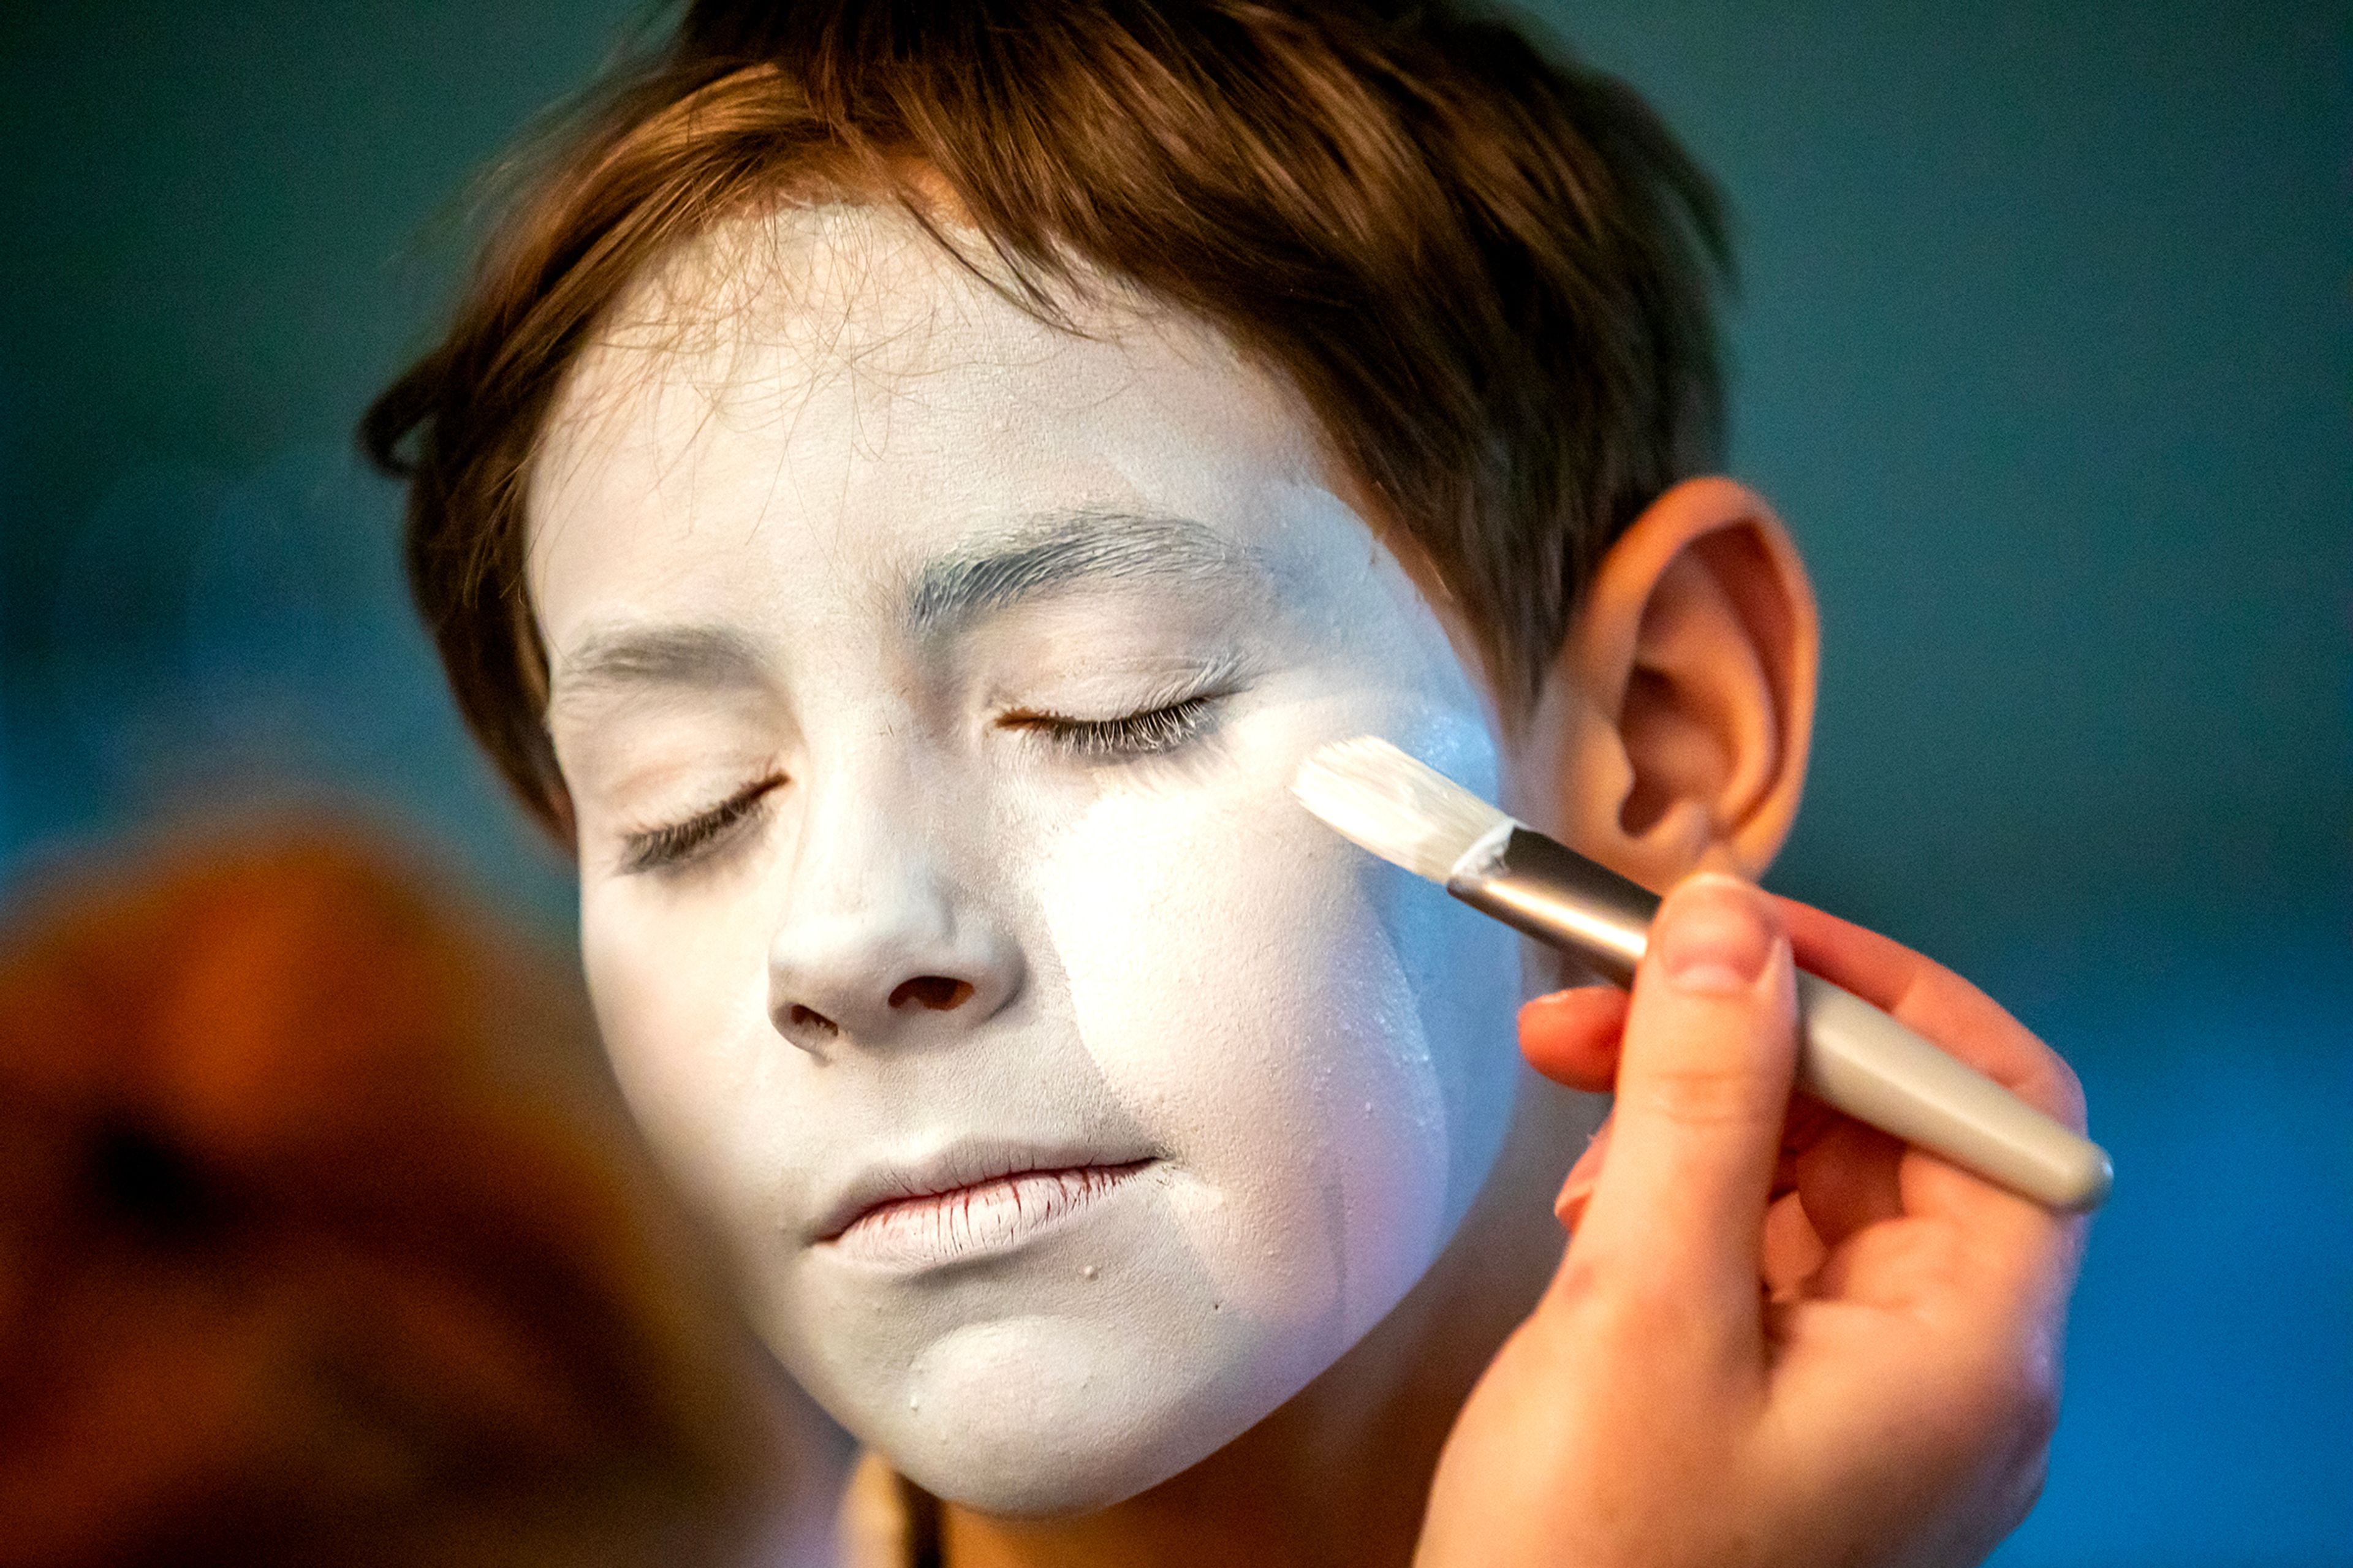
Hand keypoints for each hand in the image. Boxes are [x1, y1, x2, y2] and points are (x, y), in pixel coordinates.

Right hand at [1416, 873, 2086, 1567]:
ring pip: (1820, 1192)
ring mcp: (1872, 1409)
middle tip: (1598, 999)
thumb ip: (1695, 1100)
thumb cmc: (1593, 1554)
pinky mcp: (1791, 1423)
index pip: (1996, 1111)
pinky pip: (1767, 1262)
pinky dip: (1682, 1201)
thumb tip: (1729, 920)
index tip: (1735, 933)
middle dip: (1750, 1046)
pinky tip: (1591, 1210)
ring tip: (1575, 1103)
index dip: (1879, 997)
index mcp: (1971, 1356)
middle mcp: (1951, 1378)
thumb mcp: (1640, 1302)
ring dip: (1699, 1117)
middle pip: (1898, 1142)